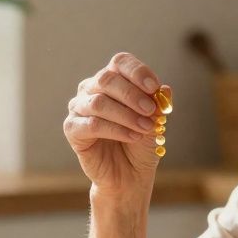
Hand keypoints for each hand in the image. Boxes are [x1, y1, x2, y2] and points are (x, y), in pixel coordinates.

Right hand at [63, 53, 166, 196]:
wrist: (129, 175)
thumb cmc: (140, 143)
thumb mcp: (155, 121)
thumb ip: (157, 104)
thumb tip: (165, 89)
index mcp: (111, 79)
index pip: (120, 63)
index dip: (137, 72)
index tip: (155, 87)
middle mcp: (91, 89)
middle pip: (107, 79)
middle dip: (132, 95)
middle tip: (150, 111)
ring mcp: (79, 108)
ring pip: (99, 102)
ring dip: (126, 115)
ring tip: (145, 127)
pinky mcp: (72, 129)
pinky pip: (92, 124)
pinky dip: (115, 130)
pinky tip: (132, 137)